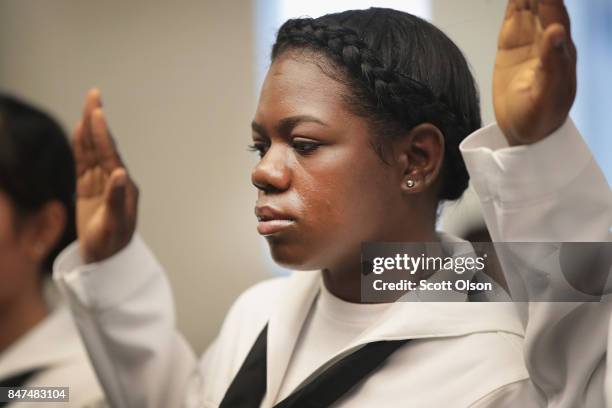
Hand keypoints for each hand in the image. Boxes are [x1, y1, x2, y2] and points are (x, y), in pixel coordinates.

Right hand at [73, 89, 138, 262]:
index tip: (97, 111)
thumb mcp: (114, 225)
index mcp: (123, 186)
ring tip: (88, 107)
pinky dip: (81, 147)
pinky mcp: (89, 189)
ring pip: (93, 151)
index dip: (102, 133)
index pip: (111, 154)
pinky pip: (84, 163)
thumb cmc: (112, 245)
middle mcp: (115, 180)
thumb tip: (121, 174)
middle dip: (97, 121)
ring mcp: (102, 183)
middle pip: (103, 146)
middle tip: (94, 95)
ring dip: (89, 130)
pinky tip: (79, 132)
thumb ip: (117, 199)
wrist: (106, 260)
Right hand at [494, 0, 576, 145]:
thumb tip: (557, 31)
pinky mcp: (510, 44)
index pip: (556, 12)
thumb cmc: (540, 118)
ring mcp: (528, 39)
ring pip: (528, 3)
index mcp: (561, 49)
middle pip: (544, 1)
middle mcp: (547, 37)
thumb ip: (553, 64)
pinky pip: (513, 14)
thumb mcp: (548, 96)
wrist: (525, 132)